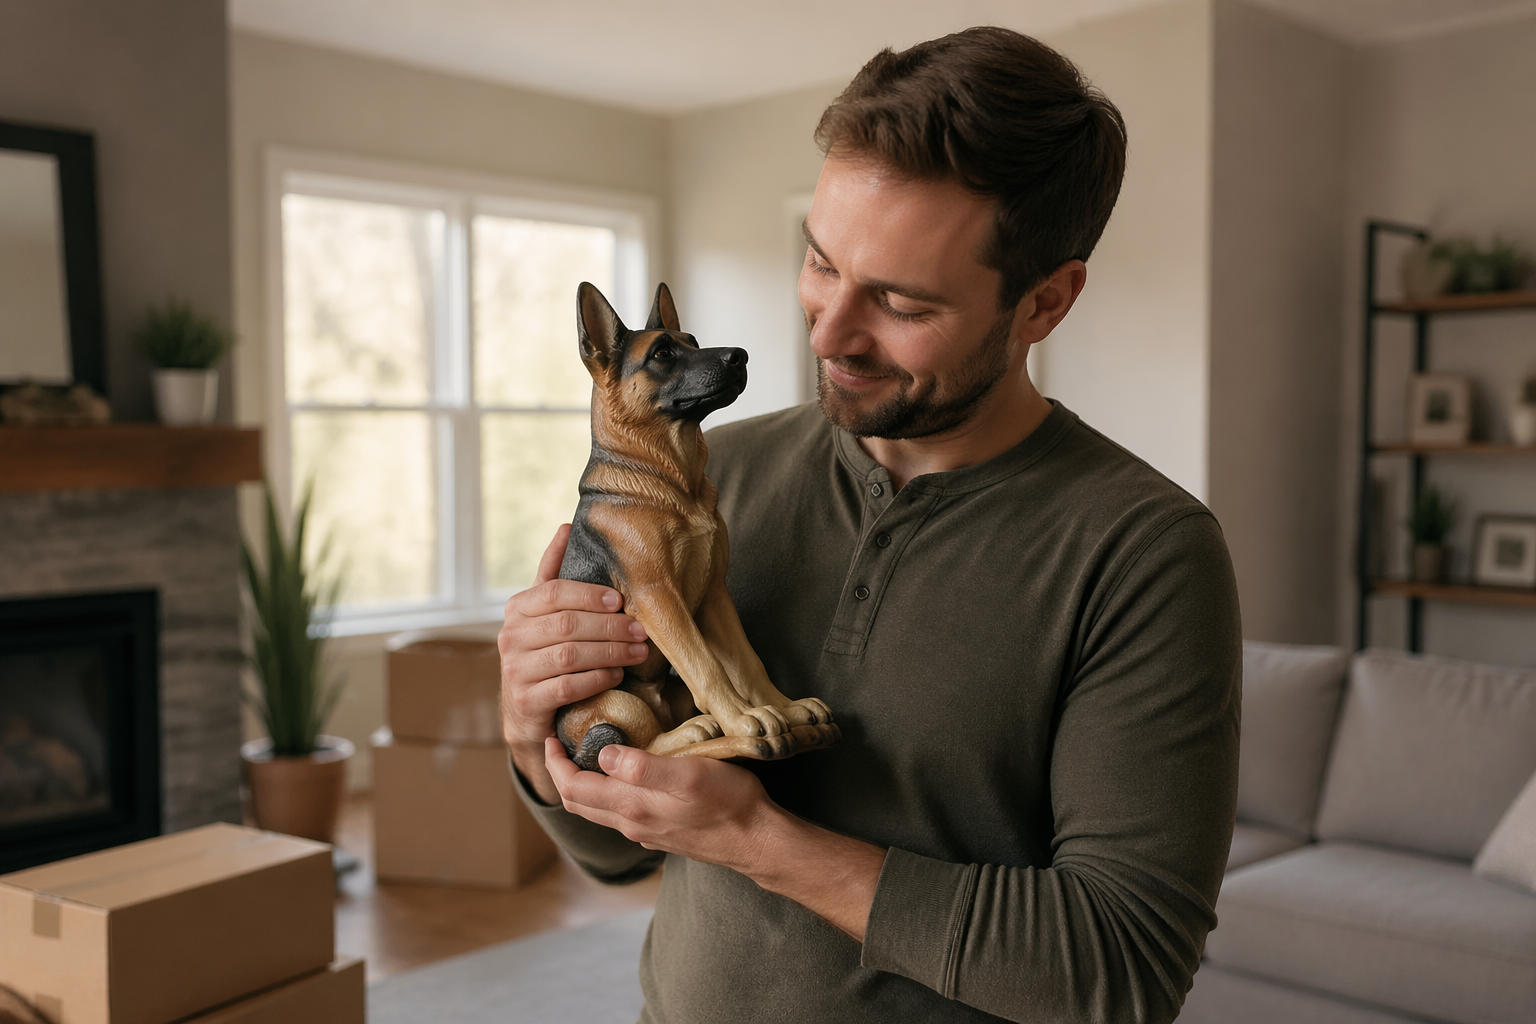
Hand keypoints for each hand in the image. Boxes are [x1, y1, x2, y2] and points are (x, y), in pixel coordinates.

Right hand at [498, 525, 649, 803]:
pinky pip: (567, 686)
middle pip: (567, 624)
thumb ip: (553, 573)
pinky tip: (617, 675)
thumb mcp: (546, 613)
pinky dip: (597, 679)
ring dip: (610, 652)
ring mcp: (515, 671)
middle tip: (642, 630)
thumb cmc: (545, 653)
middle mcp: (510, 637)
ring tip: (638, 652)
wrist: (528, 713)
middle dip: (610, 627)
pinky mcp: (526, 702)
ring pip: (570, 655)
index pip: (553, 592)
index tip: (619, 600)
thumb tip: (566, 526)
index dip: (588, 594)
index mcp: (517, 609)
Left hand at [545, 736, 772, 867]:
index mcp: (631, 807)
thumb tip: (603, 755)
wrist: (757, 841)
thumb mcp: (689, 775)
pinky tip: (623, 774)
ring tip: (587, 753)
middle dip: (561, 772)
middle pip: (578, 801)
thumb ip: (643, 767)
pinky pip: (619, 814)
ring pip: (597, 810)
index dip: (554, 763)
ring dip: (583, 783)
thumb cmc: (729, 803)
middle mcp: (631, 824)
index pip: (573, 787)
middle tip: (562, 742)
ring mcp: (645, 831)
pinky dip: (607, 793)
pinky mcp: (660, 833)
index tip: (552, 736)